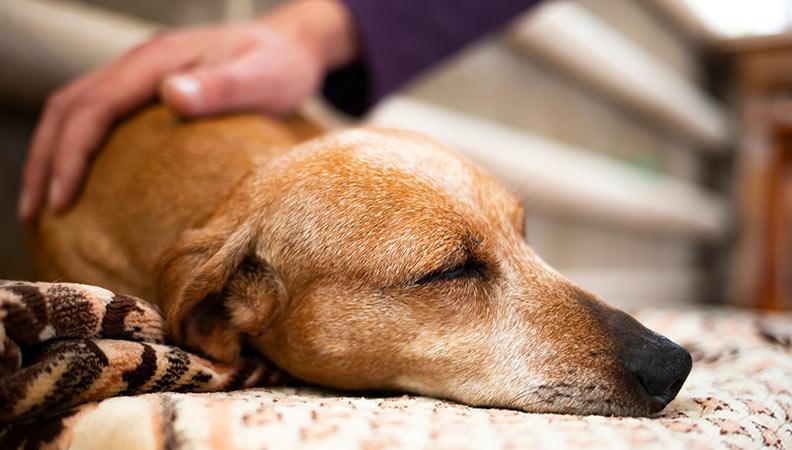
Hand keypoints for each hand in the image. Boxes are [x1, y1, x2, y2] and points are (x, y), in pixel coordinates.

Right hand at [18, 0, 355, 221]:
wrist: (291, 45)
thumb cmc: (280, 66)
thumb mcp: (261, 78)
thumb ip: (221, 86)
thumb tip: (173, 94)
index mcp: (158, 61)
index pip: (95, 106)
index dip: (71, 153)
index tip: (61, 199)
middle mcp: (142, 62)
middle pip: (69, 106)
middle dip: (47, 158)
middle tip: (35, 210)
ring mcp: (142, 71)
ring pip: (75, 106)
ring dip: (53, 150)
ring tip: (43, 200)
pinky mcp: (149, 84)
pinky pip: (96, 110)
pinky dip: (74, 142)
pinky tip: (78, 174)